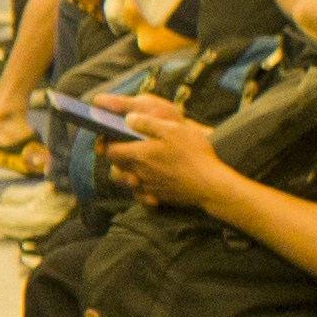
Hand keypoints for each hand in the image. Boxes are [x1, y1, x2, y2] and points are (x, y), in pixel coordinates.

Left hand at [106, 93, 228, 210]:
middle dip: (116, 157)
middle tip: (124, 147)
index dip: (107, 143)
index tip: (109, 136)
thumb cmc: (193, 154)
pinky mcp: (158, 197)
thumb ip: (147, 124)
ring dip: (126, 173)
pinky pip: (140, 194)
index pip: (110, 151)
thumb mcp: (173, 130)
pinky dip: (139, 188)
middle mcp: (139, 174)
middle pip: (115, 167)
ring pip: (126, 181)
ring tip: (136, 164)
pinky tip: (147, 181)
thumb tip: (128, 119)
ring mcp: (148, 188)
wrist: (210, 185)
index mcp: (139, 155)